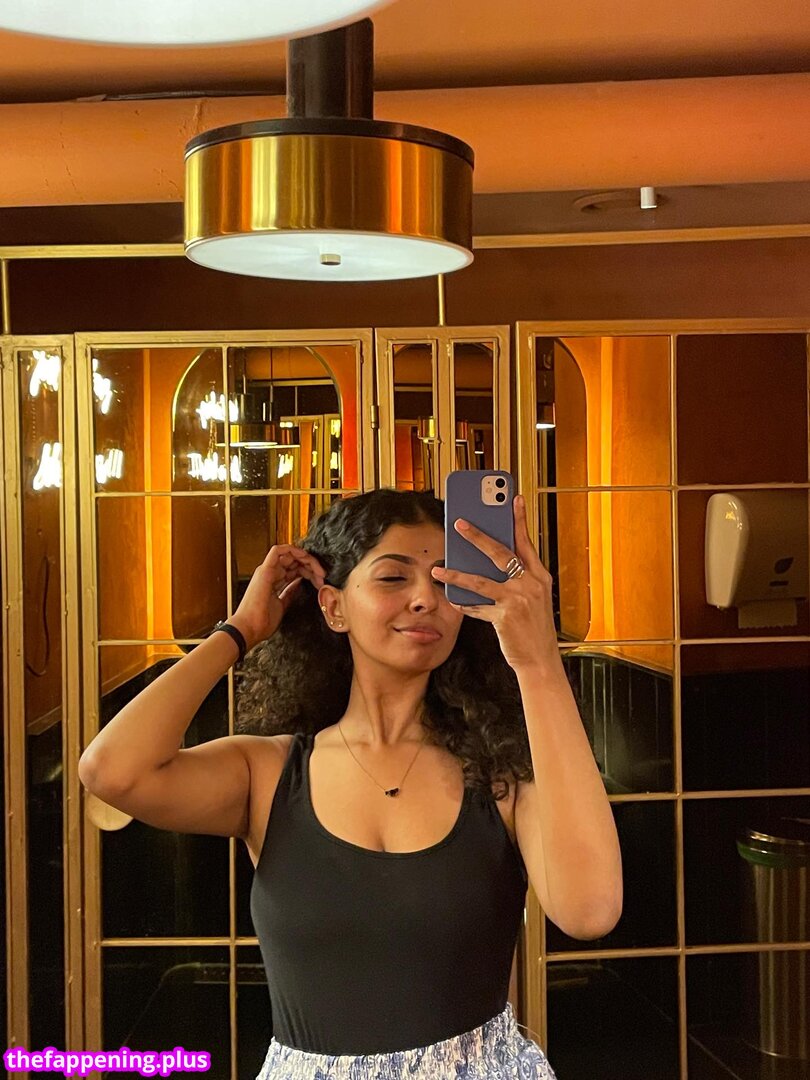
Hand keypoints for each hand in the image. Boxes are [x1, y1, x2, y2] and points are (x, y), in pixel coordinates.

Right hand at [231, 544, 326, 650]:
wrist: (249, 629)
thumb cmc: (261, 622)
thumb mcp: (282, 605)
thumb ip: (289, 593)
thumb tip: (298, 585)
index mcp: (273, 581)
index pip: (294, 569)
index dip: (309, 572)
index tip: (320, 581)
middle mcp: (269, 573)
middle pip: (294, 561)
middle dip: (311, 566)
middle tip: (323, 576)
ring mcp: (266, 570)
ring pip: (289, 554)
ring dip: (306, 559)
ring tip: (319, 571)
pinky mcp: (265, 570)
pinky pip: (278, 551)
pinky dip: (292, 550)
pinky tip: (305, 557)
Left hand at [431, 494, 559, 671]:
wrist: (541, 661)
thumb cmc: (533, 630)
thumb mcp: (532, 599)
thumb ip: (515, 579)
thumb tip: (486, 562)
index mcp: (540, 577)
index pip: (527, 542)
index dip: (519, 519)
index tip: (514, 499)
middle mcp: (531, 585)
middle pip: (501, 553)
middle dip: (477, 536)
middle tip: (459, 523)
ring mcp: (519, 600)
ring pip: (481, 580)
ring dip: (456, 572)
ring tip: (438, 568)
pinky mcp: (505, 617)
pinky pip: (477, 606)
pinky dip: (463, 603)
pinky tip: (451, 598)